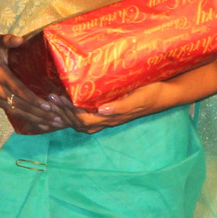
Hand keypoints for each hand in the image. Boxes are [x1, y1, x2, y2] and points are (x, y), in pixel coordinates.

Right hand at [0, 32, 69, 133]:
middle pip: (21, 105)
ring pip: (17, 112)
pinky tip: (41, 124)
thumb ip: (8, 40)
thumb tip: (20, 40)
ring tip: (53, 123)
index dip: (34, 100)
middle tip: (58, 117)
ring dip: (36, 119)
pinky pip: (13, 113)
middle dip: (39, 113)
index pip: (18, 90)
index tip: (48, 106)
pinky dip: (28, 119)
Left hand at [58, 80, 174, 133]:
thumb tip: (101, 110)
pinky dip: (76, 114)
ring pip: (82, 123)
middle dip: (63, 113)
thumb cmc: (152, 93)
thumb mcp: (139, 98)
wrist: (165, 95)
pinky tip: (69, 105)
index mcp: (112, 117)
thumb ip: (121, 106)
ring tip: (56, 101)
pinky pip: (88, 117)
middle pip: (79, 123)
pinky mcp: (111, 111)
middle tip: (51, 97)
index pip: (84, 119)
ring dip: (67, 114)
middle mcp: (108, 120)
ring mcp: (109, 117)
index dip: (69, 111)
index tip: (58, 96)